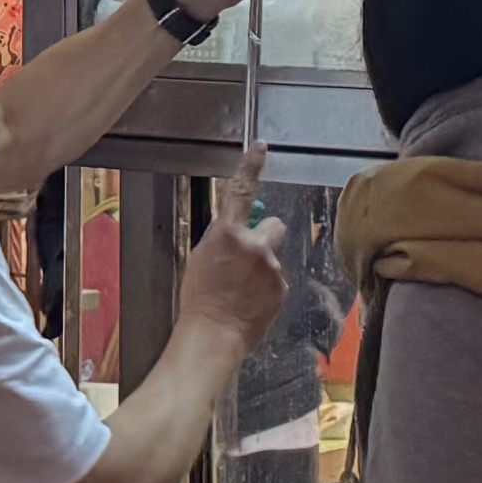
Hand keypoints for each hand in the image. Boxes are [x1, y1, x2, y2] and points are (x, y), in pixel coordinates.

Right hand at [183, 147, 289, 345]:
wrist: (212, 335)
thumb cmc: (199, 299)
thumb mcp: (201, 257)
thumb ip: (222, 238)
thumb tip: (234, 231)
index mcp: (226, 233)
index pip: (241, 190)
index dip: (250, 165)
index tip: (260, 147)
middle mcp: (253, 245)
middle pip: (274, 224)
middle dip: (266, 236)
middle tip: (250, 256)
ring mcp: (271, 268)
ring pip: (273, 256)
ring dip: (263, 267)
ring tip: (243, 289)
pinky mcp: (281, 288)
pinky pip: (276, 280)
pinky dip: (266, 288)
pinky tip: (250, 301)